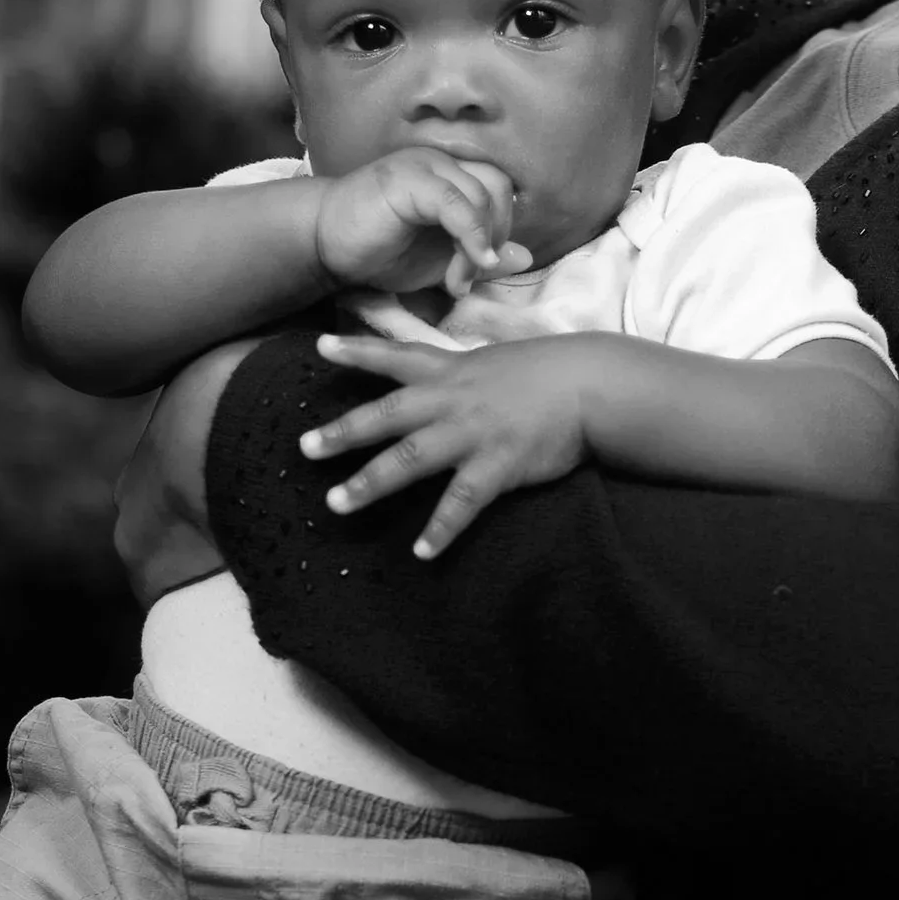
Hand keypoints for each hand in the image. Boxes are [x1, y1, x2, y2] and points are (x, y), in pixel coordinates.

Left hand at [301, 330, 599, 557]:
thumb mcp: (498, 361)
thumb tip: (445, 378)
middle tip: (304, 448)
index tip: (318, 346)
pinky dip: (441, 530)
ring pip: (409, 460)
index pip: (396, 355)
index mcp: (451, 372)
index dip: (357, 350)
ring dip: (369, 484)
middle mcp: (452, 400)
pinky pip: (462, 503)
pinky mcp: (498, 465)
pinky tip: (422, 553)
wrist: (594, 385)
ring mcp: (473, 433)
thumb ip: (464, 373)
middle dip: (343, 432)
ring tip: (336, 505)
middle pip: (386, 416)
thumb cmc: (552, 372)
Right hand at [310, 151, 531, 302]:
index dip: (501, 229)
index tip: (480, 269)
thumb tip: (524, 255)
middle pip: (498, 187)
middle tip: (470, 274)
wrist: (320, 244)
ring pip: (482, 195)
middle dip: (496, 235)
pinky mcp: (409, 179)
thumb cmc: (375, 251)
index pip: (498, 189)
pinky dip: (471, 236)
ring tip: (456, 279)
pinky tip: (467, 266)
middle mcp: (441, 162)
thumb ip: (477, 256)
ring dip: (479, 245)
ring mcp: (425, 165)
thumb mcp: (437, 262)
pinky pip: (456, 203)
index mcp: (450, 174)